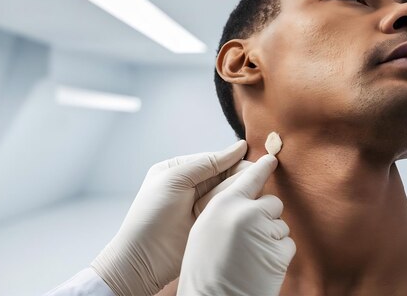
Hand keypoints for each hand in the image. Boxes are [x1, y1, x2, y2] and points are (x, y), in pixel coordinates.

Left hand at [90, 140, 249, 295]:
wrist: (144, 259)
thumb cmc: (152, 215)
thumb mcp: (175, 179)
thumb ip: (207, 163)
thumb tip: (239, 147)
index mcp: (179, 170)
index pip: (214, 160)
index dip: (234, 160)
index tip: (257, 161)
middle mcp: (192, 186)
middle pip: (224, 175)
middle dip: (240, 175)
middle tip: (263, 175)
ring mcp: (202, 206)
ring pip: (230, 192)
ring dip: (242, 190)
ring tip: (259, 189)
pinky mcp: (211, 224)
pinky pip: (230, 210)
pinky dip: (240, 206)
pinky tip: (252, 204)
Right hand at [177, 154, 295, 295]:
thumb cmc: (205, 271)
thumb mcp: (204, 231)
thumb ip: (225, 210)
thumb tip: (246, 199)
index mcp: (223, 205)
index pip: (248, 178)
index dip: (262, 168)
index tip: (272, 159)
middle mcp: (245, 213)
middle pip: (272, 202)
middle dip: (267, 218)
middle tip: (250, 240)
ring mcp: (265, 231)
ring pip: (281, 225)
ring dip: (272, 239)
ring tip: (251, 257)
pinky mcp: (280, 250)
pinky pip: (288, 244)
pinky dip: (279, 255)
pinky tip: (261, 266)